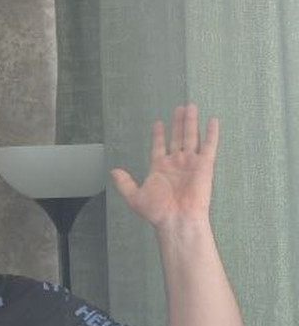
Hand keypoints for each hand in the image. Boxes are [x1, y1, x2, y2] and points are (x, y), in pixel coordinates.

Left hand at [111, 104, 218, 229]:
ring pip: (191, 137)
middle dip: (178, 122)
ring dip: (191, 122)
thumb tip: (113, 171)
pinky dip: (211, 134)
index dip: (158, 134)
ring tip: (190, 106)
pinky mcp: (204, 166)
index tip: (158, 122)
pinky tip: (212, 121)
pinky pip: (209, 147)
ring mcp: (190, 163)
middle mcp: (176, 163)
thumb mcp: (134, 196)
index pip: (159, 146)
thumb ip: (124, 182)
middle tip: (179, 107)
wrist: (176, 219)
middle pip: (177, 137)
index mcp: (160, 167)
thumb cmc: (157, 211)